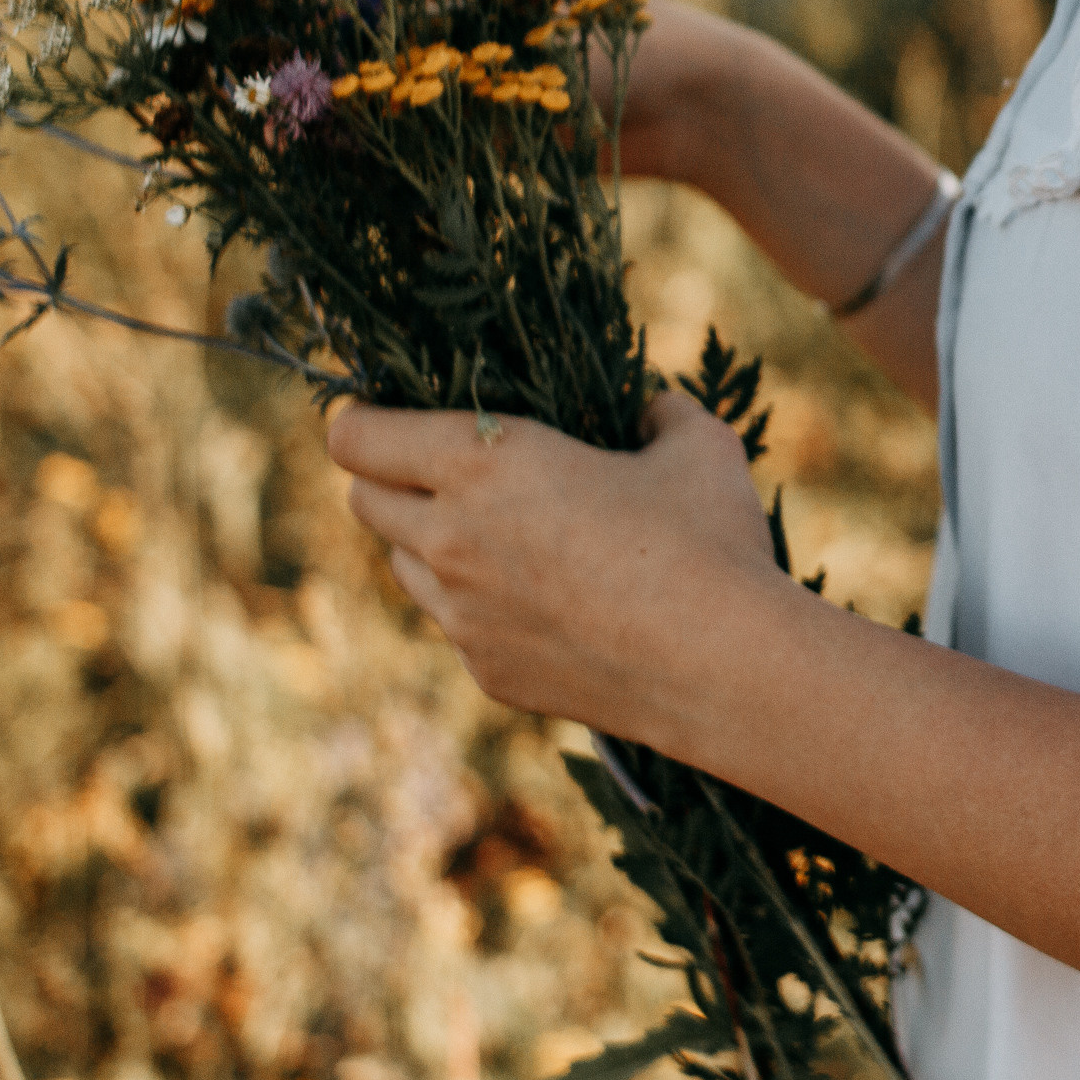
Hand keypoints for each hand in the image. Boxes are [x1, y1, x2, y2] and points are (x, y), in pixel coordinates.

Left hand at [326, 391, 786, 740]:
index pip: (356, 437)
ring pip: (403, 564)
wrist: (723, 666)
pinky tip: (546, 602)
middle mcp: (452, 539)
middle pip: (363, 500)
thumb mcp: (699, 446)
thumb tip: (652, 408)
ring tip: (501, 536)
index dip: (362, 420)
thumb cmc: (708, 539)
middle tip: (446, 470)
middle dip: (390, 478)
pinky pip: (456, 626)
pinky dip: (480, 606)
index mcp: (485, 464)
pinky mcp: (488, 671)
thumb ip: (662, 412)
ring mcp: (463, 615)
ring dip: (430, 543)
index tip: (387, 414)